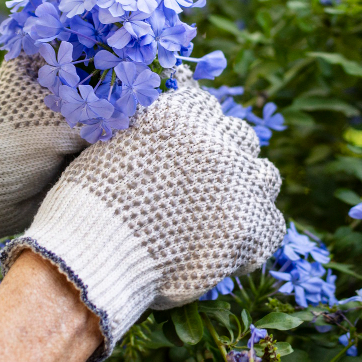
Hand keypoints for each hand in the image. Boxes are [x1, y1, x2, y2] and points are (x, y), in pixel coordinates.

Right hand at [0, 83, 285, 358]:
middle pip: (241, 138)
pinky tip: (230, 244)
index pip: (206, 107)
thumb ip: (144, 129)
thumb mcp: (111, 145)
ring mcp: (238, 184)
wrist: (93, 253)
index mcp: (182, 114)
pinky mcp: (249, 229)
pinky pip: (271, 226)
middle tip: (204, 184)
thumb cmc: (90, 203)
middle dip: (225, 156)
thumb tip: (156, 129)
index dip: (196, 130)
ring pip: (265, 177)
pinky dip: (255, 234)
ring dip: (248, 188)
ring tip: (224, 211)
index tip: (186, 150)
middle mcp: (217, 141)